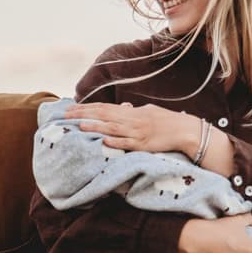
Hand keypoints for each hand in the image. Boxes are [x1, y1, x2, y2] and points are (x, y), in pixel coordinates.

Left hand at [65, 101, 198, 155]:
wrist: (185, 130)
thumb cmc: (167, 121)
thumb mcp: (148, 112)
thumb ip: (134, 111)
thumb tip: (125, 108)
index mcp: (131, 111)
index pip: (104, 107)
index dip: (86, 107)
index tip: (70, 108)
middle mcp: (131, 120)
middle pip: (103, 115)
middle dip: (83, 115)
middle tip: (65, 115)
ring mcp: (137, 132)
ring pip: (112, 128)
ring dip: (96, 127)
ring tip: (79, 126)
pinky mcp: (143, 145)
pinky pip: (127, 143)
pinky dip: (115, 142)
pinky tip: (103, 141)